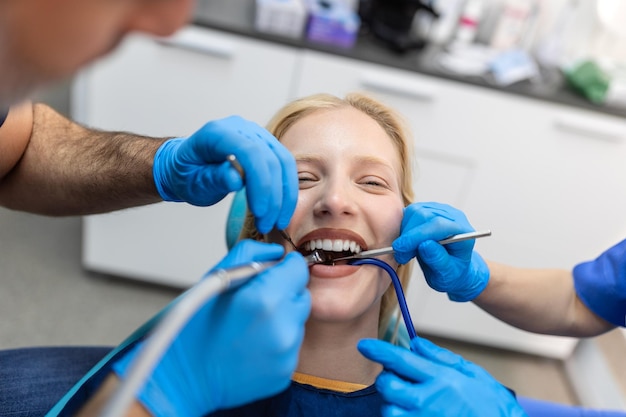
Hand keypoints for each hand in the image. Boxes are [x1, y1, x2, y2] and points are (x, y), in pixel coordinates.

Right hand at [113, 240, 310, 416]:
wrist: (180, 379)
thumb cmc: (191, 327)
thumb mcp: (215, 278)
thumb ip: (251, 254)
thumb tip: (276, 251)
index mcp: (265, 299)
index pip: (298, 269)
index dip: (284, 268)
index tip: (272, 272)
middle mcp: (282, 328)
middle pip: (300, 296)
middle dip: (283, 294)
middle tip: (252, 303)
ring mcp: (285, 355)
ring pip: (296, 323)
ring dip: (280, 319)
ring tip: (247, 327)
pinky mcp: (284, 374)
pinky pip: (289, 348)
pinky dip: (275, 344)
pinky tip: (250, 347)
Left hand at [153, 115, 297, 232]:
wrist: (186, 166)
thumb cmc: (186, 174)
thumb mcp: (192, 182)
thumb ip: (214, 178)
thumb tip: (236, 179)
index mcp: (217, 133)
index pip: (250, 152)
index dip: (260, 182)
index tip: (260, 211)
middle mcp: (240, 128)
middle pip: (271, 159)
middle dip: (274, 196)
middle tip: (267, 224)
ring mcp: (256, 135)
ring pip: (284, 162)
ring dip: (284, 196)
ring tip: (276, 222)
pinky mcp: (266, 146)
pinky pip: (284, 166)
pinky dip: (286, 190)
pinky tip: (279, 210)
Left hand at [358, 337, 527, 416]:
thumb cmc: (492, 407)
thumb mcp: (472, 374)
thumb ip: (441, 358)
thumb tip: (416, 344)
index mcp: (440, 379)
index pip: (400, 360)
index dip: (378, 350)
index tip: (364, 345)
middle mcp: (428, 401)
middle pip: (387, 385)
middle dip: (388, 381)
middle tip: (399, 381)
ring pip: (389, 410)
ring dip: (394, 405)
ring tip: (412, 405)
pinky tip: (415, 415)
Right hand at [392, 202, 488, 300]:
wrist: (451, 268)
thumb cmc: (452, 273)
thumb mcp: (447, 274)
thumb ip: (438, 260)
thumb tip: (425, 244)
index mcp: (463, 232)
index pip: (438, 225)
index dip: (417, 235)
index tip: (400, 248)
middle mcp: (453, 217)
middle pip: (424, 215)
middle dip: (408, 236)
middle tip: (402, 256)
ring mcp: (440, 210)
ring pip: (415, 211)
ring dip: (405, 232)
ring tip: (407, 252)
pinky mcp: (428, 209)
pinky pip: (410, 213)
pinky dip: (404, 227)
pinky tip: (408, 243)